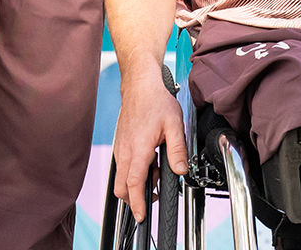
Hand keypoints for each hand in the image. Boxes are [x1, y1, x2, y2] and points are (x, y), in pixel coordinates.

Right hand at [111, 73, 187, 222]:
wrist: (140, 85)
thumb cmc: (156, 102)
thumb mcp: (174, 125)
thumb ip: (178, 150)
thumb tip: (181, 170)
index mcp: (138, 149)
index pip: (133, 184)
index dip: (137, 203)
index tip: (141, 215)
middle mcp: (124, 151)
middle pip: (121, 188)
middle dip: (134, 199)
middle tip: (154, 195)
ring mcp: (120, 149)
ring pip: (121, 178)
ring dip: (136, 184)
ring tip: (157, 172)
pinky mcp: (120, 145)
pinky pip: (123, 167)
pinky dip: (134, 173)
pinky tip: (150, 163)